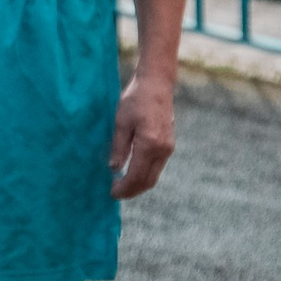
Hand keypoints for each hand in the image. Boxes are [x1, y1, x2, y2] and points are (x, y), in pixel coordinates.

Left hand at [111, 70, 175, 197]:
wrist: (156, 86)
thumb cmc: (135, 101)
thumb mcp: (121, 122)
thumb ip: (119, 147)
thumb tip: (114, 169)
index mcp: (149, 144)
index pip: (136, 175)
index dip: (124, 188)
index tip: (112, 193)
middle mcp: (162, 150)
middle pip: (148, 180)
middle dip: (132, 190)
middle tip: (115, 193)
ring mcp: (168, 148)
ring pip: (154, 175)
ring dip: (139, 184)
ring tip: (122, 186)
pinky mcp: (169, 145)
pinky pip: (157, 167)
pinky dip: (145, 174)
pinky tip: (132, 173)